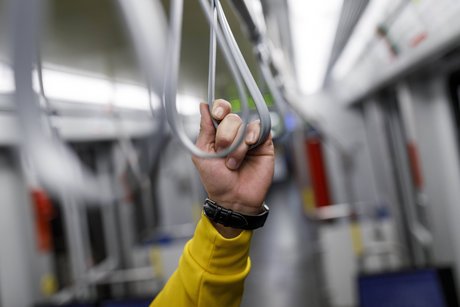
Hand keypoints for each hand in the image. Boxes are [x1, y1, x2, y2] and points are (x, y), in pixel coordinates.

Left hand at [192, 100, 273, 235]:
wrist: (234, 198)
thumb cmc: (216, 180)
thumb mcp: (202, 154)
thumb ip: (204, 129)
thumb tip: (203, 105)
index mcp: (217, 133)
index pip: (220, 109)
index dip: (220, 108)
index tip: (217, 115)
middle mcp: (234, 133)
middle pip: (232, 117)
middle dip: (225, 136)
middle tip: (223, 153)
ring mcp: (249, 138)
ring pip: (244, 124)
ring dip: (237, 145)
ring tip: (234, 163)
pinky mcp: (264, 144)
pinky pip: (261, 128)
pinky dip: (253, 135)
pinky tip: (250, 146)